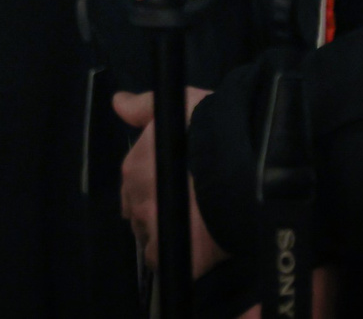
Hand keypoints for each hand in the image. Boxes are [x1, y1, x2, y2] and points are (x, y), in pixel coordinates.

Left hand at [113, 89, 224, 283]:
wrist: (245, 166)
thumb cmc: (212, 130)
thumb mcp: (179, 103)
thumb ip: (144, 107)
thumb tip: (117, 102)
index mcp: (134, 166)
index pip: (133, 182)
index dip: (150, 185)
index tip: (169, 185)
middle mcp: (136, 196)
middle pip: (138, 210)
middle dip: (154, 209)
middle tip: (183, 207)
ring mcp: (152, 226)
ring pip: (148, 234)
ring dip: (162, 231)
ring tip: (190, 227)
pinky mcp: (171, 251)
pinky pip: (161, 259)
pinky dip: (171, 256)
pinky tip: (189, 249)